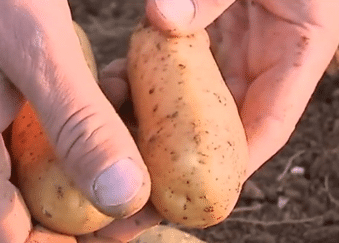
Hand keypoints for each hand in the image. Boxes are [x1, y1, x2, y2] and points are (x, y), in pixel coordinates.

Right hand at [0, 0, 151, 241]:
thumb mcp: (33, 45)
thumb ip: (77, 122)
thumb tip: (123, 194)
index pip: (9, 238)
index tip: (118, 232)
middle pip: (18, 209)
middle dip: (81, 207)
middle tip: (137, 191)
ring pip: (21, 172)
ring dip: (76, 165)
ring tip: (127, 144)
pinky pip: (15, 136)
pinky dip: (59, 131)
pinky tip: (94, 102)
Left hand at [97, 0, 338, 238]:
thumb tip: (163, 18)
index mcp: (299, 54)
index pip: (267, 128)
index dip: (232, 166)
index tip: (192, 193)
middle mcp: (263, 60)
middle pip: (223, 125)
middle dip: (184, 156)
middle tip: (144, 187)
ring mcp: (231, 48)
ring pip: (192, 100)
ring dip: (157, 121)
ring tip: (119, 142)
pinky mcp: (204, 34)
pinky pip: (174, 67)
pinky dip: (147, 80)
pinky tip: (118, 90)